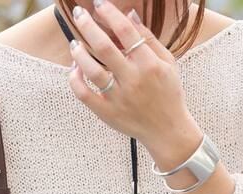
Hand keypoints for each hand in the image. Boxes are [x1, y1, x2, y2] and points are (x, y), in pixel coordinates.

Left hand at [66, 0, 200, 157]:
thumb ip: (149, 38)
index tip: (99, 4)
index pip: (126, 32)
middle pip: (104, 47)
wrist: (168, 131)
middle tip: (79, 14)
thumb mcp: (167, 63)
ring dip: (79, 53)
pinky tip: (75, 69)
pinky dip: (76, 81)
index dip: (110, 13)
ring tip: (74, 43)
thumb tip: (129, 15)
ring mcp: (119, 99)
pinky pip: (85, 95)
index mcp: (149, 65)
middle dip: (88, 26)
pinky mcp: (108, 114)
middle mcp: (133, 81)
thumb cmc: (168, 93)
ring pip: (92, 71)